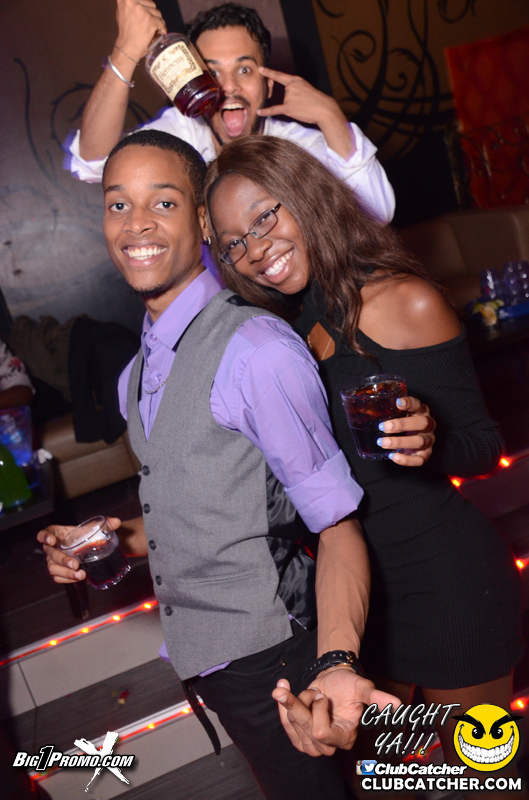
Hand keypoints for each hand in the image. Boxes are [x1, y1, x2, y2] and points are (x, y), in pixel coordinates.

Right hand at [37, 518, 121, 583]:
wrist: (90, 547)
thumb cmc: (87, 535)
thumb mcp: (96, 528)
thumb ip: (106, 524)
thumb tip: (117, 521)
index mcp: (57, 533)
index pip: (44, 533)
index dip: (44, 536)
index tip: (52, 540)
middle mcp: (52, 547)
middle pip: (51, 554)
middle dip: (62, 560)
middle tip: (76, 564)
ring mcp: (53, 560)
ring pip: (53, 568)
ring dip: (66, 573)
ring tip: (81, 575)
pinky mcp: (58, 571)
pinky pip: (57, 577)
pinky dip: (67, 579)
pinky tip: (78, 578)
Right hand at [115, 0, 166, 62]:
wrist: (127, 47)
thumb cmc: (126, 30)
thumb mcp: (123, 10)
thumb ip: (131, 3)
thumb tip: (139, 0)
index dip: (146, 5)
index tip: (146, 16)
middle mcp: (132, 1)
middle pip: (151, 3)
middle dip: (152, 14)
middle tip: (149, 23)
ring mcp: (141, 10)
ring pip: (157, 12)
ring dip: (157, 21)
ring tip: (152, 29)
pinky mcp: (150, 19)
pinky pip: (161, 22)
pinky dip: (162, 28)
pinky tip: (159, 32)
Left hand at [257, 66, 344, 128]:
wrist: (323, 109)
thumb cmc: (317, 101)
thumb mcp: (307, 88)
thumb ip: (296, 91)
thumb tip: (288, 101)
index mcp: (296, 80)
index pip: (280, 75)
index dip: (269, 72)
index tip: (260, 68)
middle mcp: (290, 87)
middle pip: (285, 95)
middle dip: (293, 101)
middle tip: (305, 103)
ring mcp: (289, 97)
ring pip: (285, 104)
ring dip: (293, 108)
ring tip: (304, 108)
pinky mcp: (288, 107)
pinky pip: (275, 109)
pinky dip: (266, 111)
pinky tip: (259, 112)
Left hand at [272, 667, 398, 755]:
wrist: (333, 680)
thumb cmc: (348, 685)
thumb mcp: (362, 687)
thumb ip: (376, 698)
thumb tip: (397, 705)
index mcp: (345, 736)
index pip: (322, 733)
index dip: (318, 710)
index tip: (322, 694)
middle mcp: (329, 745)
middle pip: (305, 729)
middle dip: (303, 704)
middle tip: (315, 690)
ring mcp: (313, 743)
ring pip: (293, 725)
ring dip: (293, 703)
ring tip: (304, 689)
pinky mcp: (299, 736)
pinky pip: (285, 723)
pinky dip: (283, 705)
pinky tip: (283, 689)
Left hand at [378, 395, 435, 465]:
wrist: (413, 438)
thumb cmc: (403, 423)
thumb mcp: (398, 414)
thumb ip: (389, 410)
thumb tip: (366, 408)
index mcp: (422, 411)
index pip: (418, 405)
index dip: (409, 403)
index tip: (397, 403)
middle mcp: (429, 425)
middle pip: (422, 423)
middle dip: (402, 425)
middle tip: (383, 427)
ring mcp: (429, 440)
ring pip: (420, 441)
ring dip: (400, 442)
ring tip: (383, 443)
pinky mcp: (426, 454)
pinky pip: (419, 460)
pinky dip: (406, 459)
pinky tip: (392, 456)